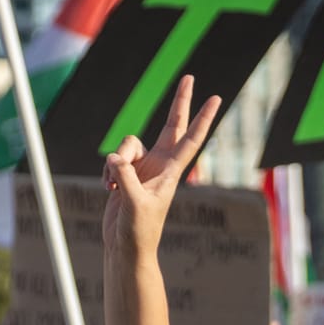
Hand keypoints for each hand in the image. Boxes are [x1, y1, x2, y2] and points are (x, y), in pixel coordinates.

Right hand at [101, 75, 221, 256]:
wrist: (126, 247)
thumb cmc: (138, 231)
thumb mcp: (134, 203)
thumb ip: (126, 177)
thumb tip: (115, 157)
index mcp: (171, 172)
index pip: (190, 139)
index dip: (203, 118)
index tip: (216, 98)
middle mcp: (160, 165)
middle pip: (171, 125)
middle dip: (179, 102)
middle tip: (189, 76)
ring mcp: (142, 167)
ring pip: (127, 144)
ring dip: (115, 162)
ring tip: (114, 187)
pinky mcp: (125, 173)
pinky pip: (112, 159)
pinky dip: (107, 172)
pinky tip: (109, 190)